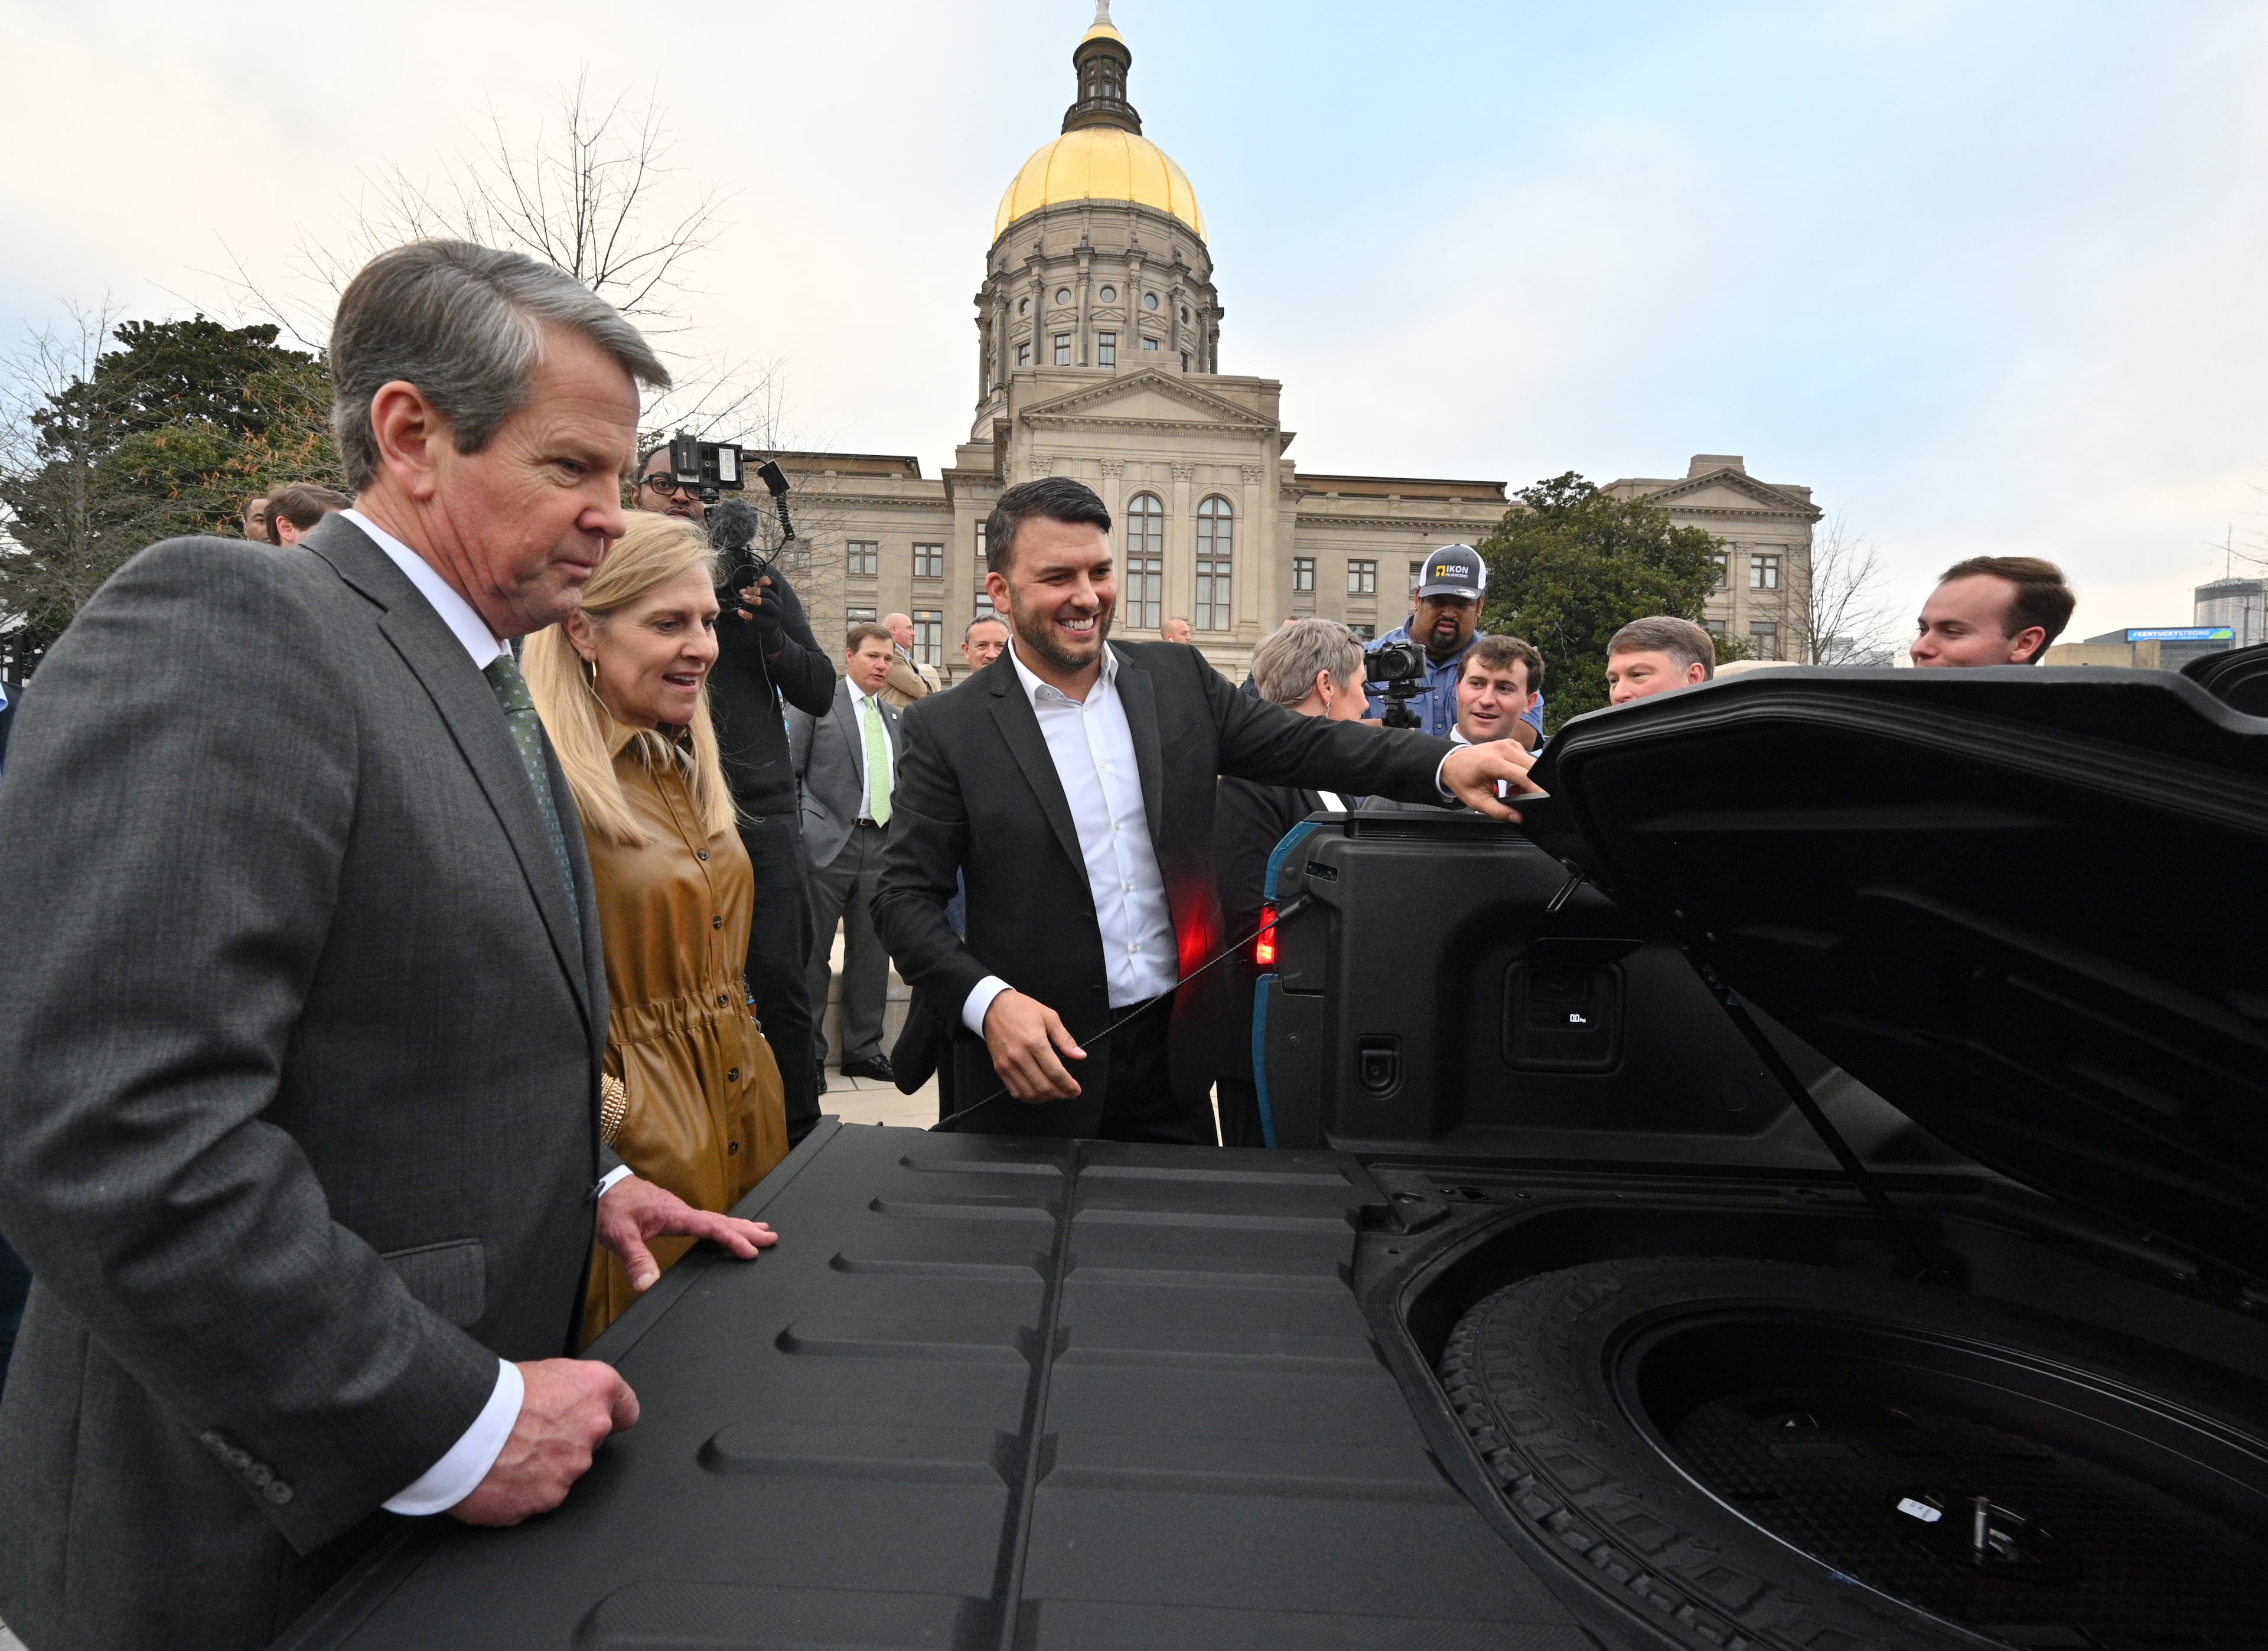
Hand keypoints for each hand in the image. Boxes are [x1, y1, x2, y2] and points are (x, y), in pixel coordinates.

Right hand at [449, 1357, 637, 1525]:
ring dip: (541, 1469)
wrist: (458, 1425)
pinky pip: (538, 1497)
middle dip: (565, 1443)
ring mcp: (572, 1468)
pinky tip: (499, 1475)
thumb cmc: (492, 1393)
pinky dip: (521, 1491)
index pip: (627, 1409)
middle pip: (589, 1444)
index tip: (598, 1420)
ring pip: (563, 1472)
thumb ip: (566, 1395)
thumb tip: (563, 1406)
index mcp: (596, 1390)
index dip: (610, 1415)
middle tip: (529, 1436)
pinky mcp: (548, 1498)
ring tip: (507, 1454)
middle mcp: (592, 1429)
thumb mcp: (539, 1373)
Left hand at [596, 1175, 776, 1291]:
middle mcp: (681, 1211)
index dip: (733, 1239)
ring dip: (739, 1224)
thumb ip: (636, 1260)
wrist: (601, 1186)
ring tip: (761, 1230)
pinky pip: (706, 1219)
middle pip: (722, 1219)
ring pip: (716, 1218)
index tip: (751, 1250)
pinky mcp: (673, 1213)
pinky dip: (723, 1223)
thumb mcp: (619, 1235)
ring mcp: (678, 1210)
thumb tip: (649, 1285)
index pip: (711, 1227)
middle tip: (772, 1237)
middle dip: (748, 1229)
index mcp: (674, 1214)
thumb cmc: (610, 1207)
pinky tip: (726, 1228)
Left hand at [736, 574, 784, 628]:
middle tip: (744, 593)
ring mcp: (776, 614)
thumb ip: (756, 594)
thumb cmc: (761, 614)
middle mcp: (778, 603)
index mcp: (776, 595)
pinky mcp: (771, 624)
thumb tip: (747, 587)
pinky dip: (748, 615)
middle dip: (756, 591)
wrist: (767, 632)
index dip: (765, 580)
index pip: (774, 584)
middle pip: (770, 593)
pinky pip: (760, 619)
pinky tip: (740, 612)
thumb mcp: (760, 602)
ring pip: (768, 604)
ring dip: (755, 600)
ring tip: (744, 599)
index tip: (755, 582)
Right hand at [982, 989, 1085, 1101]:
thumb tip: (1080, 1055)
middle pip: (1043, 1086)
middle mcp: (1020, 1056)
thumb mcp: (1049, 1017)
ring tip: (1056, 1094)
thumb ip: (1065, 1039)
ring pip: (1029, 1093)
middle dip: (1061, 1094)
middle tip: (1070, 1093)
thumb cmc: (1022, 1009)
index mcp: (1035, 1042)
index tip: (1076, 1090)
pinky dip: (1030, 1097)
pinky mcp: (1000, 1069)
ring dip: (1046, 1098)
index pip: (1055, 1073)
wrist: (993, 1007)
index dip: (1068, 1085)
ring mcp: (1008, 1065)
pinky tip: (1039, 1093)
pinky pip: (1016, 1091)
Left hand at [1440, 740, 1541, 819]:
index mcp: (1492, 762)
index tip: (1545, 798)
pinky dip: (1524, 772)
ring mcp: (1508, 743)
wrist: (1452, 762)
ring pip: (1531, 762)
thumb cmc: (1462, 780)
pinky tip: (1512, 781)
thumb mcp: (1476, 801)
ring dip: (1529, 778)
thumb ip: (1498, 811)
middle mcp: (1502, 748)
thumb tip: (1518, 817)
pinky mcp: (1512, 743)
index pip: (1523, 775)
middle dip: (1534, 784)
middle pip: (1532, 766)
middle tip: (1521, 797)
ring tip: (1512, 790)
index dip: (1536, 788)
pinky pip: (1526, 759)